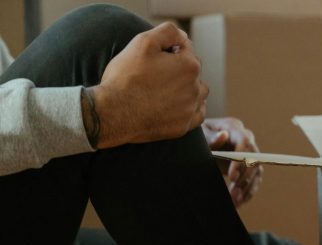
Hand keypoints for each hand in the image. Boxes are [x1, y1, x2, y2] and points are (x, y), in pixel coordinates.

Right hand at [89, 23, 208, 147]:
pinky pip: (196, 115)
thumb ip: (168, 32)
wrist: (113, 112)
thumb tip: (183, 36)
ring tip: (166, 88)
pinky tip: (176, 104)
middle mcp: (196, 88)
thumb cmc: (126, 76)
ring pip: (199, 92)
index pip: (186, 49)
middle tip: (155, 73)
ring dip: (188, 87)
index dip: (169, 49)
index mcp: (190, 66)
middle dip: (178, 68)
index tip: (153, 57)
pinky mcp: (184, 126)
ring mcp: (190, 109)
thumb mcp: (143, 42)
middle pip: (193, 71)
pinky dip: (189, 108)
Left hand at [202, 117, 262, 206]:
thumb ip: (210, 137)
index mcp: (233, 127)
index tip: (231, 177)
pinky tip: (238, 202)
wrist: (198, 143)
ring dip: (247, 188)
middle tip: (233, 193)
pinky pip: (255, 179)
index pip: (244, 143)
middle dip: (244, 178)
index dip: (241, 160)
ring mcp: (249, 152)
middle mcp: (246, 138)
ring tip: (235, 201)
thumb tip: (223, 136)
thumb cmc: (197, 136)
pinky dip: (248, 192)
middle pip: (254, 159)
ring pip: (256, 171)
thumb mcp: (199, 135)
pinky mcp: (249, 165)